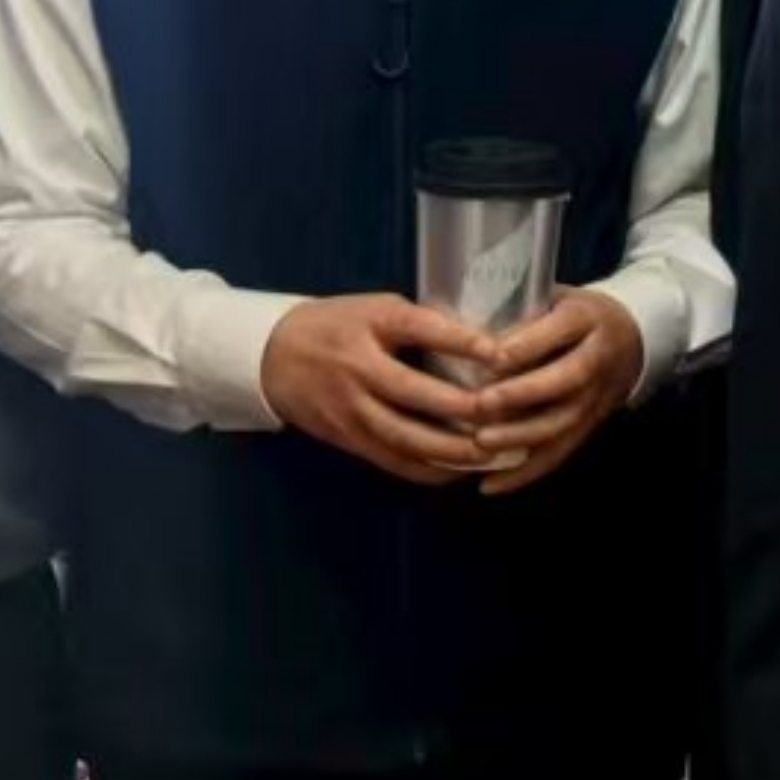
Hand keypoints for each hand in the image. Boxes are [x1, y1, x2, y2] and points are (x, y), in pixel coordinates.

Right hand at [260, 295, 502, 485]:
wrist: (274, 355)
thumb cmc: (338, 325)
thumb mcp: (376, 308)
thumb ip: (421, 323)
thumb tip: (482, 341)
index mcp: (370, 326)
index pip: (418, 329)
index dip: (460, 341)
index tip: (500, 353)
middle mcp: (359, 369)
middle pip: (414, 394)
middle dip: (463, 409)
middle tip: (505, 415)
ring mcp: (351, 409)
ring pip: (405, 437)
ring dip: (452, 450)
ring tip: (493, 452)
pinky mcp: (348, 438)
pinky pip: (393, 461)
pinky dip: (428, 470)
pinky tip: (460, 471)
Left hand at [466, 289, 643, 493]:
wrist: (630, 338)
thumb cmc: (571, 315)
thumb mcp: (553, 297)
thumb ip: (516, 308)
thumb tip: (452, 320)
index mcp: (586, 318)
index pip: (561, 330)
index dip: (528, 344)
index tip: (491, 356)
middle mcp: (596, 358)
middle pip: (566, 379)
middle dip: (524, 393)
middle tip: (482, 403)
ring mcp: (596, 397)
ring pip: (563, 422)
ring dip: (521, 436)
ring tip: (480, 443)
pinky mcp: (589, 427)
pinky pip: (559, 454)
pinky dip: (525, 473)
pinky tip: (490, 485)